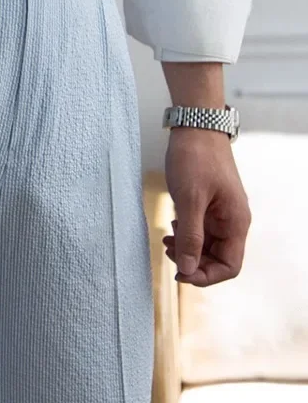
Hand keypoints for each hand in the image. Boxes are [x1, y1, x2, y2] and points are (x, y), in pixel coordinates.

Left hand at [162, 127, 250, 286]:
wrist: (196, 126)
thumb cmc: (195, 159)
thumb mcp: (189, 200)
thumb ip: (190, 237)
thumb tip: (189, 270)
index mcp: (235, 222)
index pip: (230, 266)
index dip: (206, 276)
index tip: (180, 272)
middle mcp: (232, 221)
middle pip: (217, 258)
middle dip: (193, 261)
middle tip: (167, 251)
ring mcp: (221, 213)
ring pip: (207, 245)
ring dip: (187, 248)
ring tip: (166, 238)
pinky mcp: (208, 204)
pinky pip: (200, 230)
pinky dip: (185, 233)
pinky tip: (172, 225)